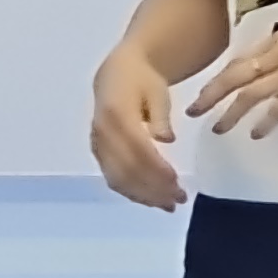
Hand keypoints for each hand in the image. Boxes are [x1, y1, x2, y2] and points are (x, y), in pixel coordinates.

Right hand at [84, 41, 189, 211]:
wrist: (118, 73)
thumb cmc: (143, 80)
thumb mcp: (158, 91)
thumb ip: (160, 115)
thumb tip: (166, 139)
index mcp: (116, 114)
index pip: (136, 148)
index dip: (156, 169)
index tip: (178, 183)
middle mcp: (102, 132)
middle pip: (126, 168)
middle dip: (153, 188)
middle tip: (180, 199)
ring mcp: (97, 143)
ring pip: (117, 177)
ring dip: (143, 195)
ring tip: (168, 205)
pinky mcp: (98, 151)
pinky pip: (111, 176)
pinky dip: (130, 192)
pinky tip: (149, 199)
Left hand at [189, 13, 277, 142]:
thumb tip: (273, 71)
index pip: (240, 59)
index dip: (220, 77)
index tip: (206, 91)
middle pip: (235, 75)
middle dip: (211, 94)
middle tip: (192, 112)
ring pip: (250, 94)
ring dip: (230, 113)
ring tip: (218, 129)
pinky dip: (265, 122)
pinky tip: (256, 134)